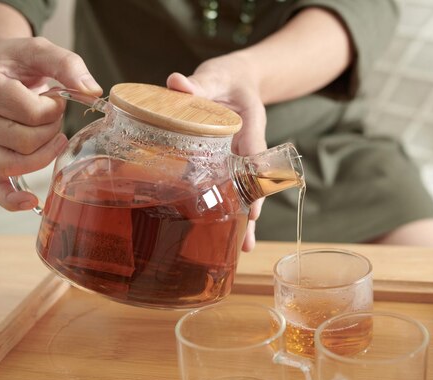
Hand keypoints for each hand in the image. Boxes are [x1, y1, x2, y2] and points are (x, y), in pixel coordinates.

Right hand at [0, 37, 101, 209]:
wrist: (3, 66)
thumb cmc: (23, 61)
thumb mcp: (43, 50)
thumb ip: (68, 65)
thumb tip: (93, 91)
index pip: (32, 113)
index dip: (53, 107)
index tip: (53, 96)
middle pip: (27, 141)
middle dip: (51, 128)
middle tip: (53, 113)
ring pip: (18, 163)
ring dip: (45, 152)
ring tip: (51, 134)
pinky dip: (12, 198)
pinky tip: (31, 201)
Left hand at [166, 55, 266, 251]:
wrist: (236, 80)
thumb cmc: (227, 79)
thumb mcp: (216, 77)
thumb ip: (199, 83)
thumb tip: (177, 82)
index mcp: (248, 129)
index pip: (255, 159)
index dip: (255, 186)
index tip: (254, 210)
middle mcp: (244, 150)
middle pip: (251, 187)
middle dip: (249, 216)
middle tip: (246, 245)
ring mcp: (235, 161)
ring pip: (240, 193)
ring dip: (239, 219)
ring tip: (241, 249)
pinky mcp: (222, 164)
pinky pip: (223, 187)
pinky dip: (222, 207)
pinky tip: (215, 230)